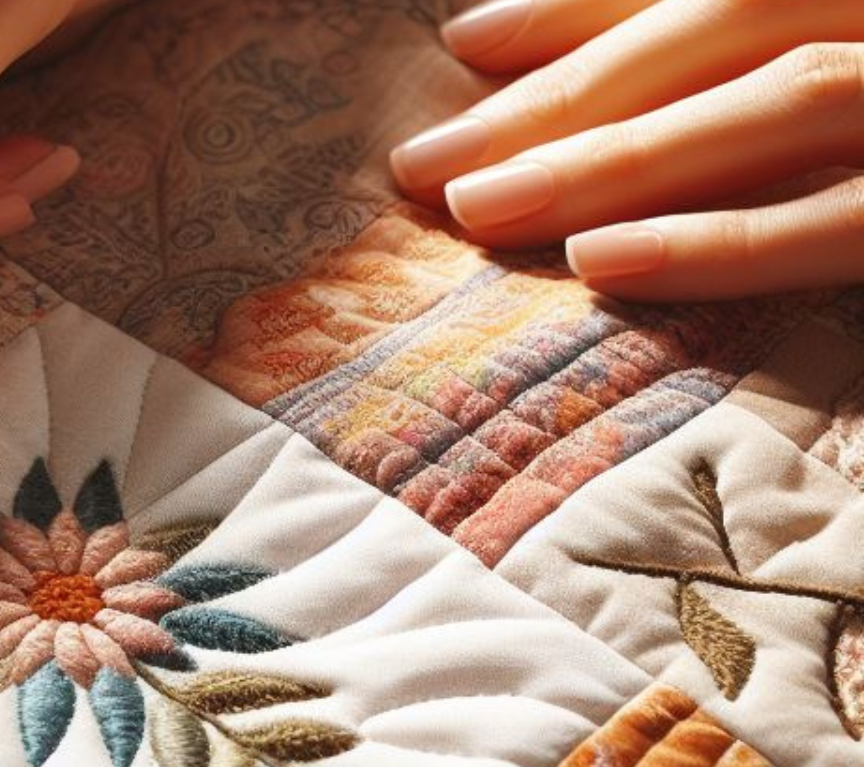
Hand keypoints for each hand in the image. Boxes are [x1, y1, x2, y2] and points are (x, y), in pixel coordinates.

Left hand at [391, 0, 863, 301]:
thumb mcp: (834, 86)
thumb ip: (744, 71)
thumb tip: (544, 86)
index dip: (587, 6)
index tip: (466, 40)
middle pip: (734, 20)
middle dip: (568, 91)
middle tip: (427, 160)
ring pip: (784, 99)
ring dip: (620, 155)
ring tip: (480, 208)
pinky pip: (845, 220)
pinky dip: (723, 240)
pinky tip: (602, 260)